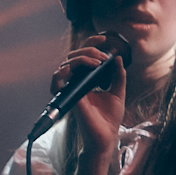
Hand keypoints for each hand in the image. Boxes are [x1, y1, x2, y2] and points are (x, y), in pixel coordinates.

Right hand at [50, 34, 126, 155]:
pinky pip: (56, 81)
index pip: (84, 55)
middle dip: (89, 50)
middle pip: (74, 56)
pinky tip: (71, 69)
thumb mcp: (118, 92)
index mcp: (87, 79)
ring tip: (97, 63)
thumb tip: (117, 58)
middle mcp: (77, 82)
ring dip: (81, 58)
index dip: (91, 43)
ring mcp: (72, 89)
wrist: (106, 136)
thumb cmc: (110, 118)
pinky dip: (60, 73)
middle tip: (103, 57)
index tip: (104, 38)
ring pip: (66, 64)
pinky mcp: (68, 97)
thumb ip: (118, 75)